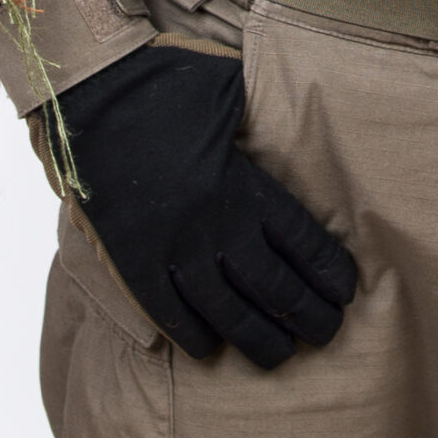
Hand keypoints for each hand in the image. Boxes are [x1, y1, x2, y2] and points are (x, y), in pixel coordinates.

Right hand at [50, 35, 356, 366]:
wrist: (91, 96)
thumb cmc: (164, 82)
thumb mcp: (229, 87)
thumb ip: (258, 111)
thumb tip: (287, 98)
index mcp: (246, 184)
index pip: (303, 242)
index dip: (329, 272)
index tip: (346, 292)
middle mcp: (217, 225)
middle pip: (276, 287)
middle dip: (309, 316)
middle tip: (328, 333)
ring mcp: (175, 250)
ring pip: (230, 313)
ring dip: (261, 339)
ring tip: (283, 355)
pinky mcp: (135, 263)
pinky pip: (172, 314)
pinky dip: (195, 335)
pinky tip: (212, 348)